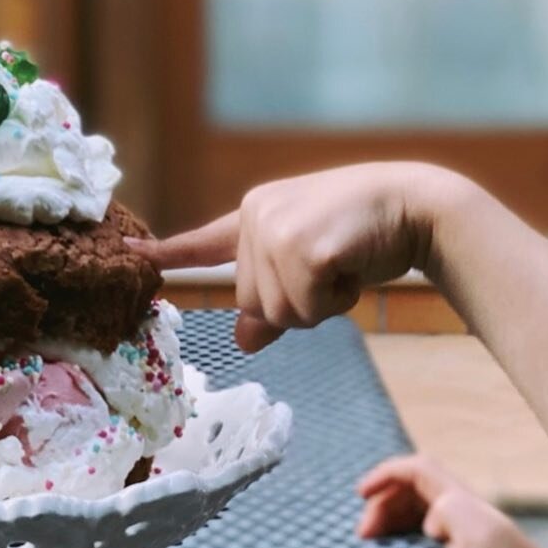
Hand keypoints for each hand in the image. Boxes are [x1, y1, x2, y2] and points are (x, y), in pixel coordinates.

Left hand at [130, 162, 448, 351]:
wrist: (419, 207)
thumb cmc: (368, 235)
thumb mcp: (313, 266)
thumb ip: (276, 298)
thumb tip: (244, 340)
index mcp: (257, 212)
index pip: (205, 242)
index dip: (167, 253)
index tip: (129, 252)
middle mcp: (258, 215)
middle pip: (255, 302)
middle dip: (299, 302)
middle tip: (333, 269)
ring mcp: (276, 230)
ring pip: (280, 313)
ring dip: (320, 304)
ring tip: (344, 265)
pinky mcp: (302, 248)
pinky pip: (307, 310)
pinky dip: (337, 301)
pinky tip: (353, 266)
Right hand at [357, 454, 547, 547]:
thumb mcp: (478, 541)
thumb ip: (447, 515)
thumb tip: (426, 522)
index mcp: (461, 502)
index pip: (415, 470)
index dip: (384, 475)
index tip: (360, 495)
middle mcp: (462, 513)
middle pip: (410, 492)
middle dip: (382, 505)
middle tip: (365, 538)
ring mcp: (464, 537)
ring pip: (416, 516)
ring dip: (391, 526)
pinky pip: (425, 542)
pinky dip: (404, 546)